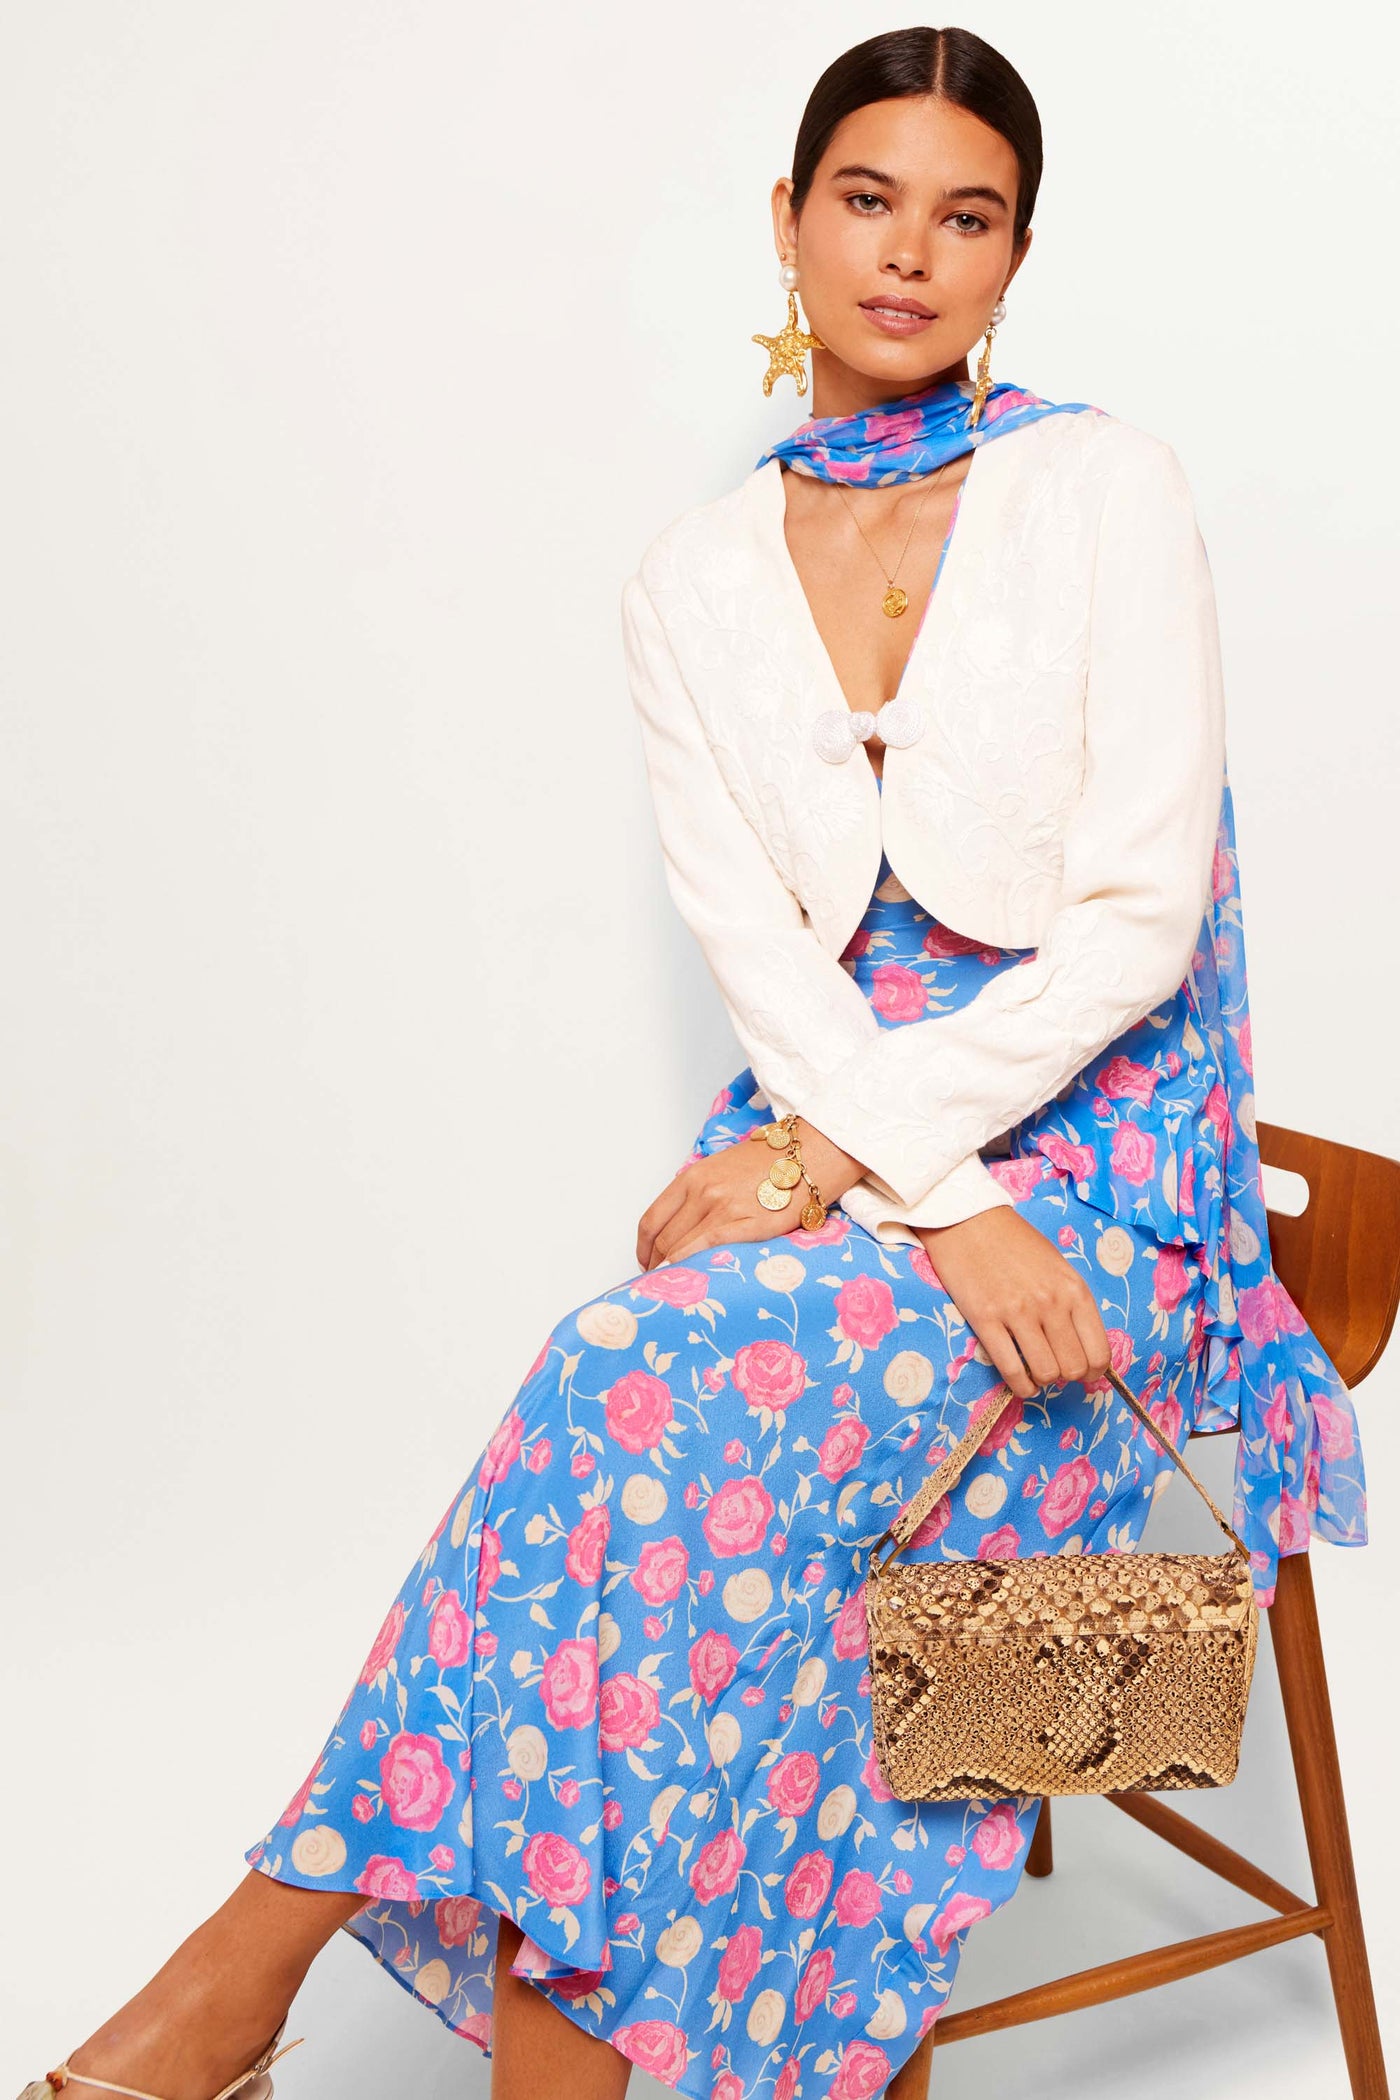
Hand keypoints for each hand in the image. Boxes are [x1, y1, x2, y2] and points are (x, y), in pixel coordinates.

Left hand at [637, 1135, 830, 1270]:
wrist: (809, 1156)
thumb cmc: (768, 1163)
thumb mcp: (720, 1168)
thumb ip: (696, 1193)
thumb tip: (678, 1225)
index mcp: (693, 1178)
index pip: (652, 1221)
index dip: (643, 1249)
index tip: (646, 1262)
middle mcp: (703, 1193)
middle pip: (665, 1240)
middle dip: (657, 1265)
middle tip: (661, 1281)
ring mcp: (725, 1210)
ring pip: (682, 1250)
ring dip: (674, 1272)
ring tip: (677, 1286)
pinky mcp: (749, 1226)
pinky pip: (709, 1251)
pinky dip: (694, 1268)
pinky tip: (695, 1280)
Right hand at [915, 1206, 1111, 1399]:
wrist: (969, 1220)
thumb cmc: (1015, 1242)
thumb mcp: (1057, 1267)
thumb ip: (1071, 1302)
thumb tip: (1082, 1345)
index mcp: (1074, 1289)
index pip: (1099, 1350)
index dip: (1094, 1370)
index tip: (1084, 1370)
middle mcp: (1050, 1302)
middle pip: (1074, 1367)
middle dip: (1068, 1376)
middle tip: (1056, 1367)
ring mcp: (1018, 1312)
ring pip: (1045, 1372)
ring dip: (1043, 1379)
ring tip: (1036, 1371)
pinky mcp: (986, 1319)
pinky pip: (1011, 1369)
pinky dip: (1020, 1385)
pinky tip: (1021, 1382)